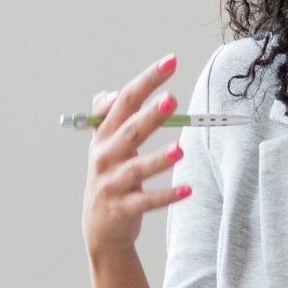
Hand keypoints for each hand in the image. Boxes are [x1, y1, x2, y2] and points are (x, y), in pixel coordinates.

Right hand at [81, 54, 188, 264]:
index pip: (125, 100)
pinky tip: (188, 189)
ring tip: (180, 149)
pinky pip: (147, 201)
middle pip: (130, 131)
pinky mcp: (122, 208)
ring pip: (138, 169)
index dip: (148, 80)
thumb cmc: (110, 175)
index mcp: (104, 134)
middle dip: (150, 115)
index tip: (171, 62)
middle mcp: (106, 156)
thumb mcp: (104, 143)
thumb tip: (114, 94)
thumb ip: (109, 116)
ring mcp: (112, 183)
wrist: (99, 225)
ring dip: (159, 159)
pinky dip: (167, 196)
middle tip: (172, 100)